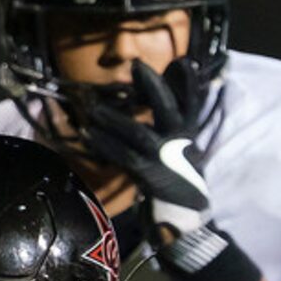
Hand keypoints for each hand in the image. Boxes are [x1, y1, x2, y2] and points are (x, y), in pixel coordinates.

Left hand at [82, 59, 213, 245]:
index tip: (182, 62)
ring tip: (92, 107)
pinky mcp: (149, 178)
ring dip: (115, 119)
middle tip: (138, 65)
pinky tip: (88, 134)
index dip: (188, 84)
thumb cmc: (177, 175)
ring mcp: (164, 161)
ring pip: (140, 134)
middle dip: (155, 88)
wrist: (184, 218)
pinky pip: (124, 157)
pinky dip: (105, 145)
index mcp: (188, 133)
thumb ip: (174, 112)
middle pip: (170, 111)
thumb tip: (172, 74)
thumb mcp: (180, 142)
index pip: (191, 103)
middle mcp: (179, 144)